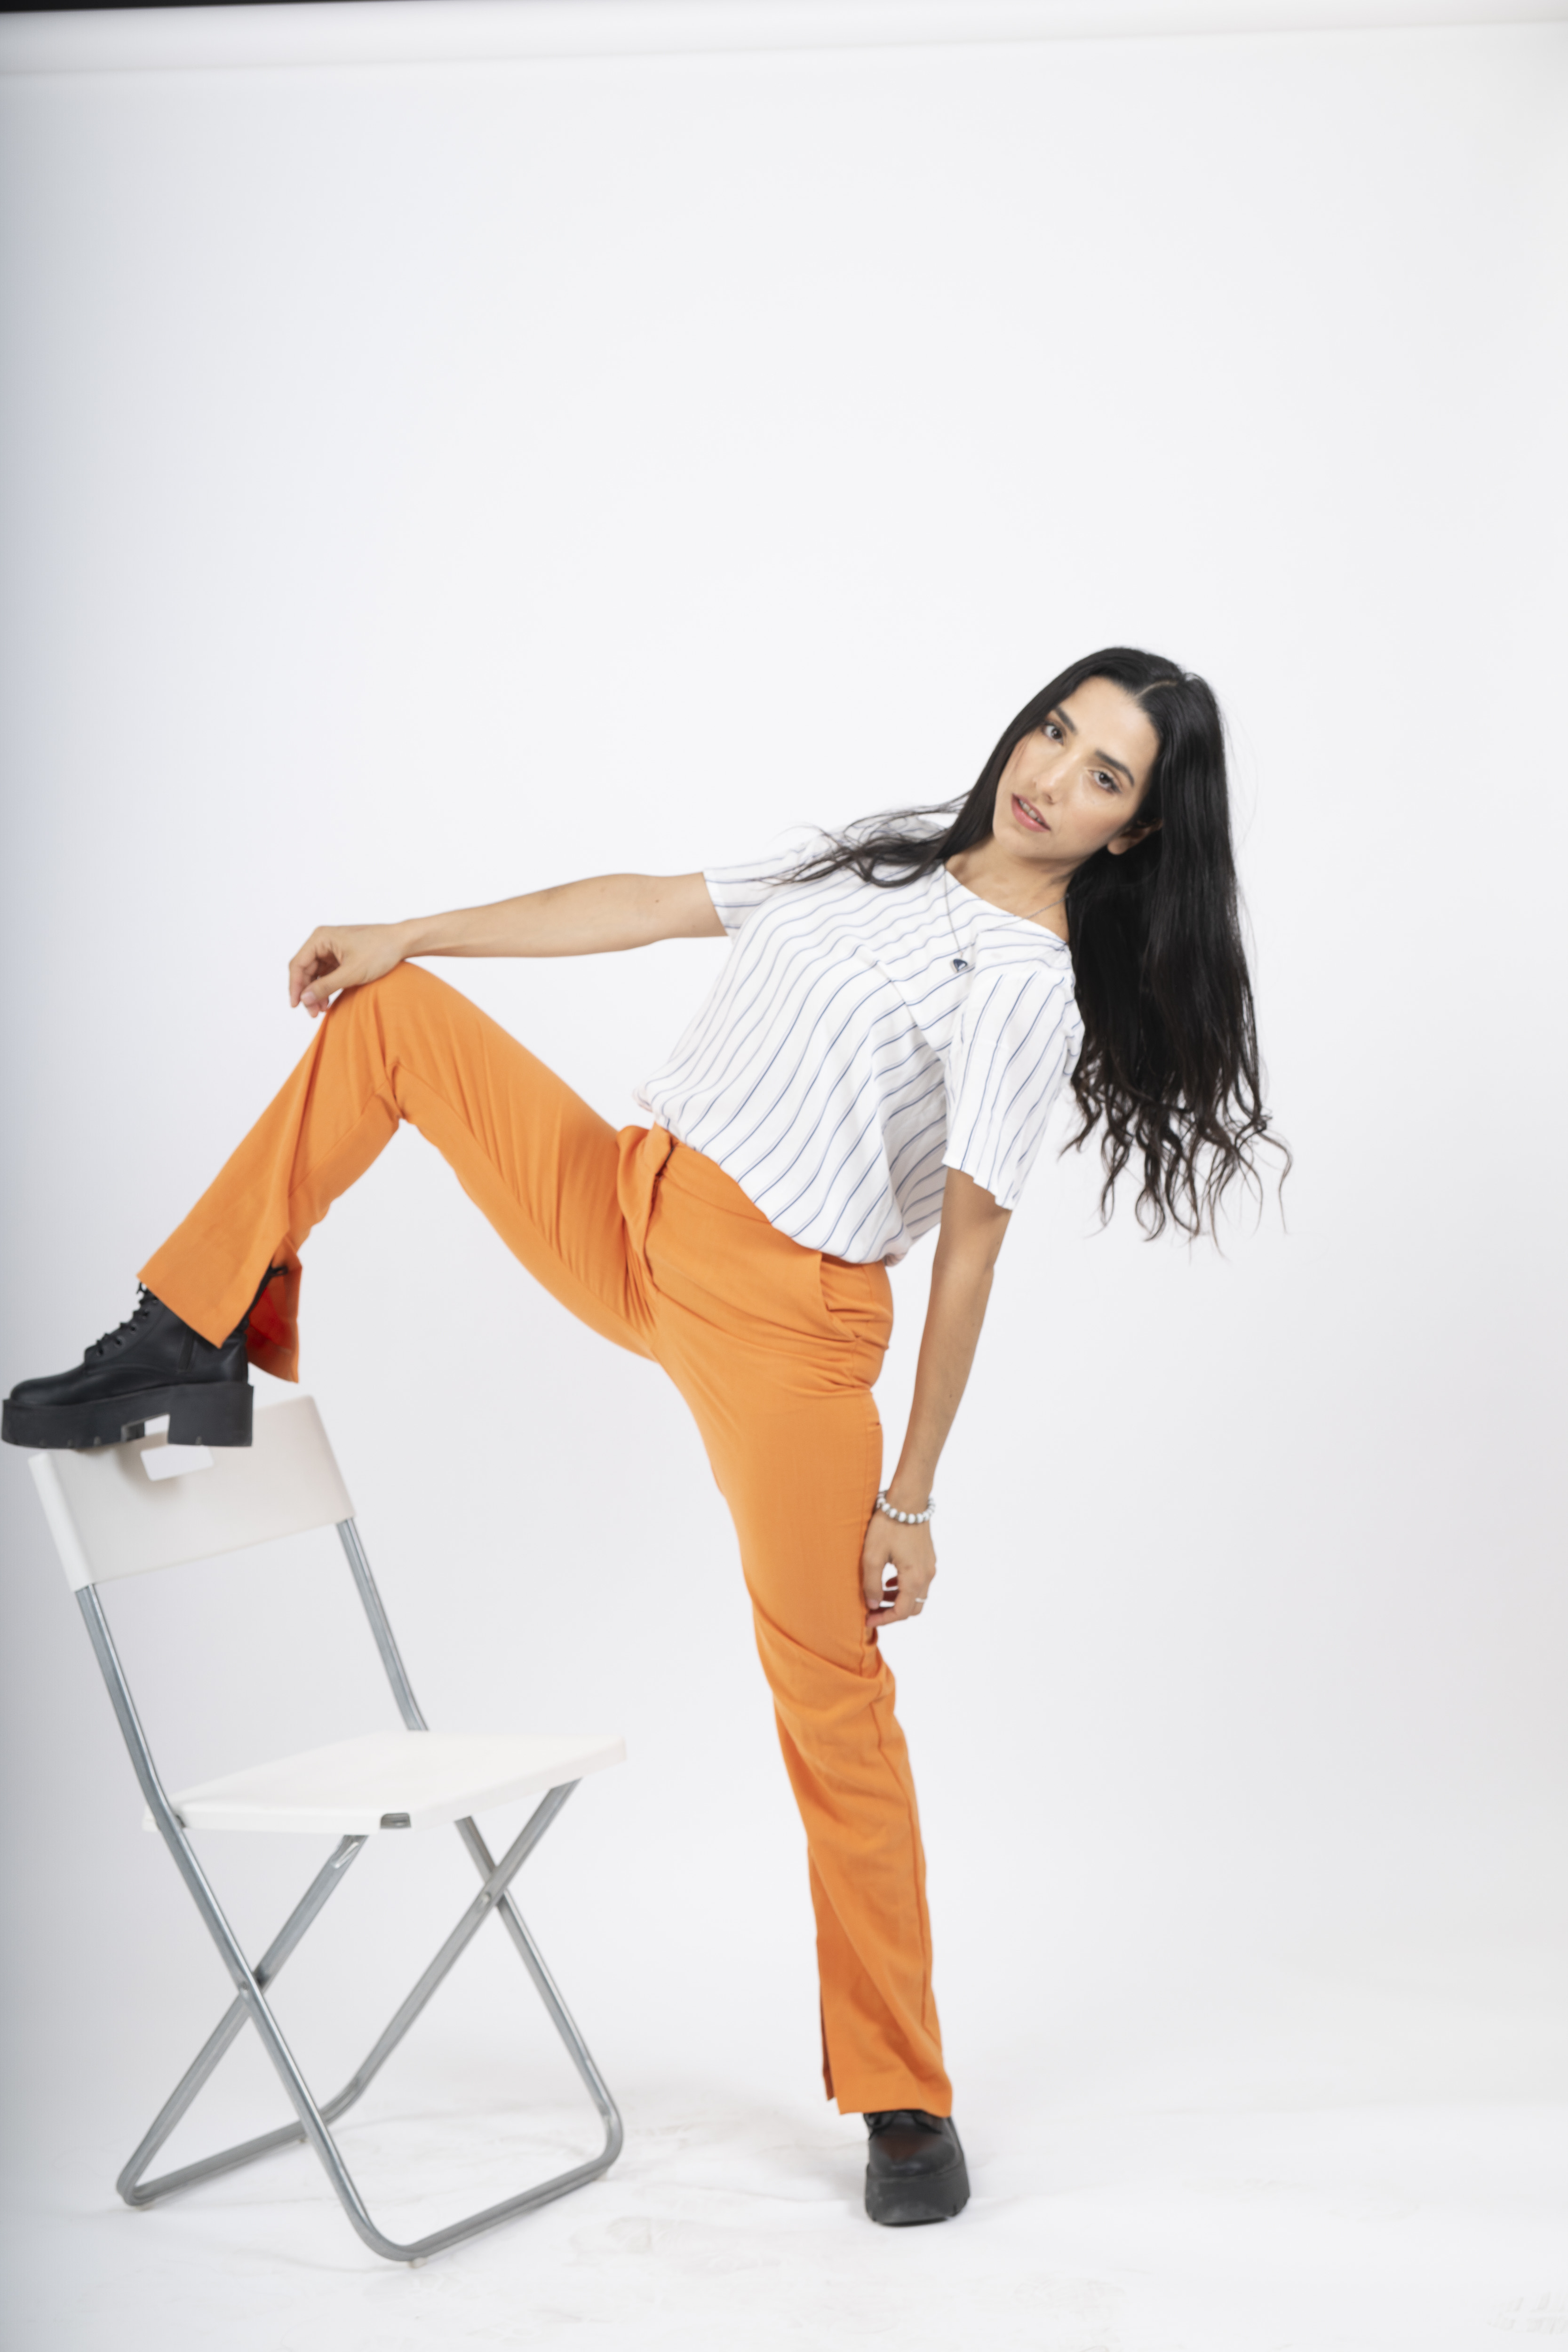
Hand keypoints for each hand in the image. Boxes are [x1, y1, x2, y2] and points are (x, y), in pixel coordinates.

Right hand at [288, 923, 411, 1015]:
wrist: (402, 942)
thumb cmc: (380, 951)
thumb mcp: (352, 973)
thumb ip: (326, 986)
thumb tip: (304, 999)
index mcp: (321, 938)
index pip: (298, 964)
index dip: (295, 987)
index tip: (296, 1006)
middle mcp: (323, 941)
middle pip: (305, 970)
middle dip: (307, 993)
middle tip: (312, 1014)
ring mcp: (332, 949)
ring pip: (315, 974)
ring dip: (317, 992)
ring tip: (321, 1011)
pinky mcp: (341, 957)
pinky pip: (327, 974)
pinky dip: (327, 988)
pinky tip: (328, 1003)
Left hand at [862, 1506, 935, 1632]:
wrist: (908, 1500)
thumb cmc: (887, 1525)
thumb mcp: (871, 1555)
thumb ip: (871, 1584)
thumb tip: (873, 1604)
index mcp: (914, 1578)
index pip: (901, 1612)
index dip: (884, 1620)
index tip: (867, 1620)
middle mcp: (927, 1575)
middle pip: (913, 1608)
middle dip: (892, 1613)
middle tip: (873, 1611)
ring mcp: (930, 1566)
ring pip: (917, 1596)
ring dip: (898, 1601)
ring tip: (878, 1596)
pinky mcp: (928, 1558)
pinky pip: (919, 1582)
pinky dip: (905, 1588)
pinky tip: (890, 1581)